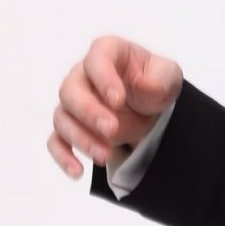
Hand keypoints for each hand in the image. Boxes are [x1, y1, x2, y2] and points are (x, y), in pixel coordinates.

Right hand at [48, 36, 182, 179]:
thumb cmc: (154, 82)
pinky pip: (56, 141)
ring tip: (105, 156)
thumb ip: (160, 79)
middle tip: (112, 130)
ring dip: (81, 139)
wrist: (148, 107)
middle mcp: (83, 75)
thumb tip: (143, 86)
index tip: (118, 100)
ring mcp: (74, 102)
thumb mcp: (168, 75)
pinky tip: (78, 172)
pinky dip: (63, 157)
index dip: (104, 78)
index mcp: (107, 53)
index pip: (97, 59)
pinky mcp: (71, 127)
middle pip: (71, 91)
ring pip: (63, 118)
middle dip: (89, 113)